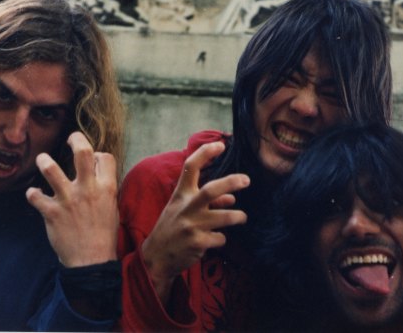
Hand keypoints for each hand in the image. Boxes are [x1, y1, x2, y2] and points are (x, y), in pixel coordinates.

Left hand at [27, 131, 118, 267]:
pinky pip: (34, 195)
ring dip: (44, 161)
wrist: (91, 262)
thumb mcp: (112, 207)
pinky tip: (34, 195)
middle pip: (82, 152)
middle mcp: (87, 189)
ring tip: (42, 160)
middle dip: (75, 139)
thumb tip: (96, 168)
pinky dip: (32, 194)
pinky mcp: (51, 212)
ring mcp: (68, 200)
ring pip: (51, 169)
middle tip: (69, 138)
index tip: (91, 159)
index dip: (97, 154)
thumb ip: (104, 187)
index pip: (104, 156)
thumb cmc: (104, 234)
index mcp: (106, 188)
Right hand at [141, 141, 248, 303]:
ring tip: (242, 217)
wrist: (156, 257)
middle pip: (211, 190)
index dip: (205, 153)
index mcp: (180, 195)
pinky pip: (220, 238)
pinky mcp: (198, 243)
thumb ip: (206, 202)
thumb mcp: (183, 210)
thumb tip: (231, 198)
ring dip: (237, 216)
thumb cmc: (172, 228)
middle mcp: (186, 208)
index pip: (190, 167)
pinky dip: (222, 238)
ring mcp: (192, 226)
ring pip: (224, 217)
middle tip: (246, 180)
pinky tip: (215, 240)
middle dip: (231, 182)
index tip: (220, 145)